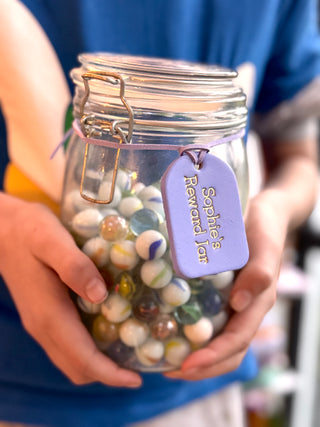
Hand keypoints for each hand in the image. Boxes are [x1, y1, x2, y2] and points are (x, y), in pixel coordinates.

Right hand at [0, 194, 141, 387]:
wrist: (2, 229)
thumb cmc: (29, 231)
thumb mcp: (52, 240)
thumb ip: (75, 267)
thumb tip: (100, 296)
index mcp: (49, 313)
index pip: (81, 358)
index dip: (109, 373)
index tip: (136, 379)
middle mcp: (43, 326)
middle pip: (77, 367)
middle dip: (107, 374)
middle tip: (138, 364)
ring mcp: (41, 322)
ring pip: (71, 359)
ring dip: (99, 364)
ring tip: (128, 351)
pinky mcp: (42, 314)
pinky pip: (67, 345)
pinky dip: (89, 350)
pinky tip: (108, 330)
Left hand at [164, 190, 285, 380]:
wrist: (262, 214)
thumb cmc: (264, 229)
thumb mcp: (264, 246)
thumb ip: (259, 273)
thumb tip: (239, 304)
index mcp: (257, 304)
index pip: (237, 341)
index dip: (213, 357)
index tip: (187, 365)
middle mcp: (245, 309)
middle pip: (227, 351)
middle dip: (201, 367)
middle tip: (168, 370)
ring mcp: (233, 303)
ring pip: (216, 339)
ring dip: (194, 355)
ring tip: (164, 359)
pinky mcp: (220, 293)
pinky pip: (207, 319)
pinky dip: (190, 332)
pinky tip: (168, 329)